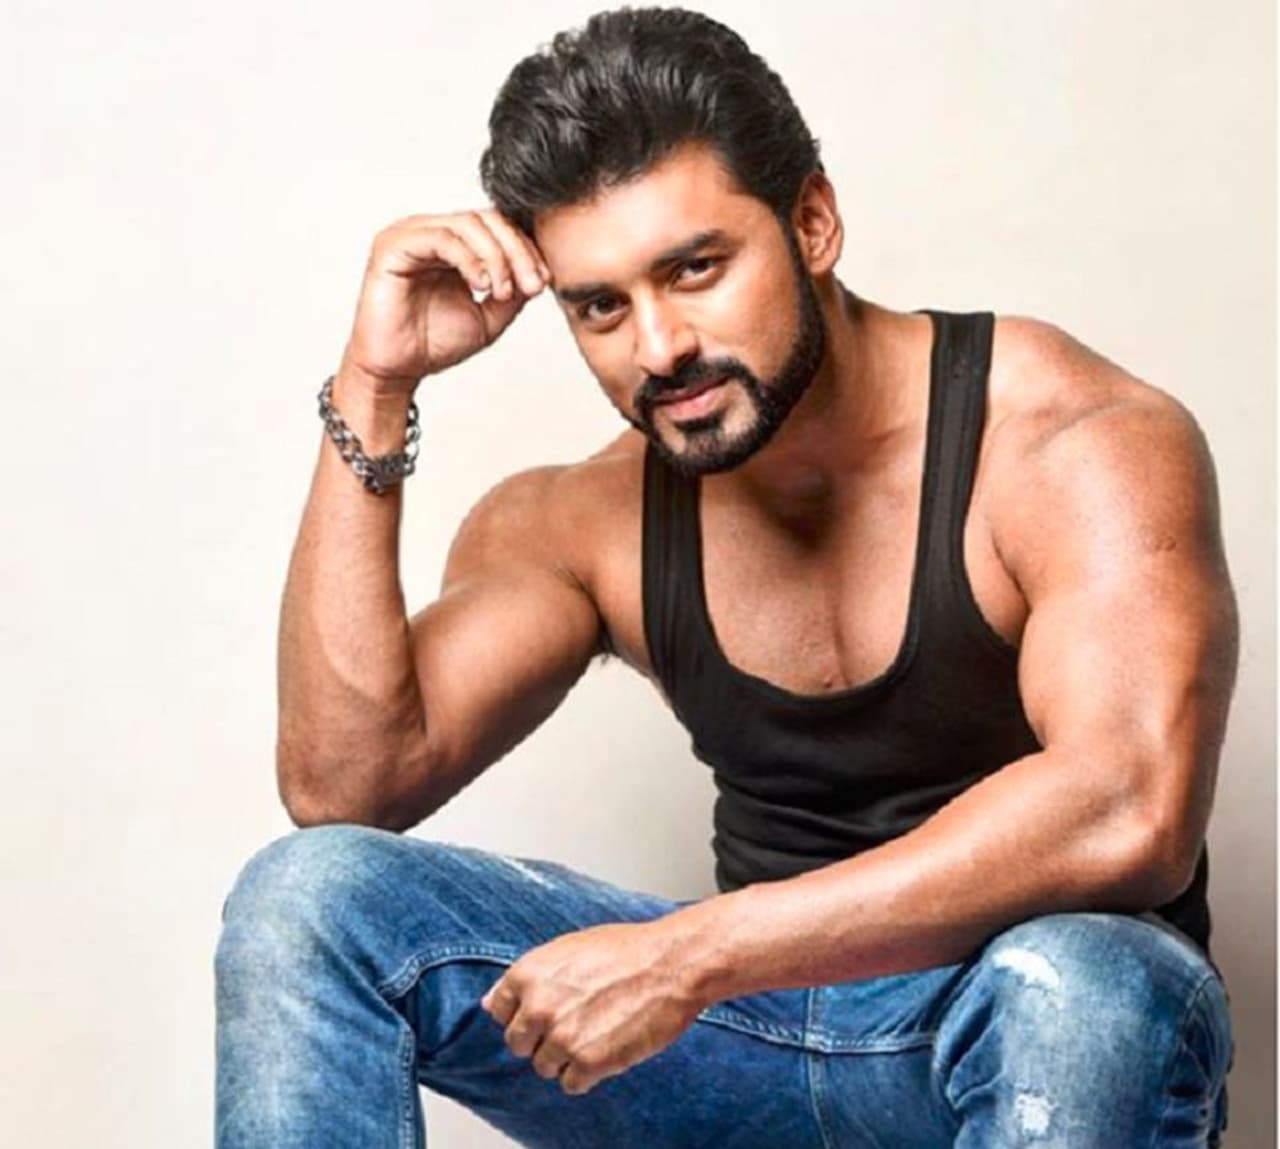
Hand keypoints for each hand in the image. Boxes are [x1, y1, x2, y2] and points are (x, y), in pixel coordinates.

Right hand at [341, 208, 552, 396]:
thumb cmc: (433, 343)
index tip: (543, 282)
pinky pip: (440, 238)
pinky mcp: (394, 246)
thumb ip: (513, 292)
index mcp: (454, 244)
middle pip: (487, 219)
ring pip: (467, 224)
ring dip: (496, 257)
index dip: (525, 249)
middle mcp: (433, 232)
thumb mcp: (489, 317)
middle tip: (532, 285)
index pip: (497, 227)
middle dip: (517, 251)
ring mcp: (411, 234)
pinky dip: (468, 259)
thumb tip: (538, 272)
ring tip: (503, 291)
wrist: (398, 370)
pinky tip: (482, 285)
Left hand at [479, 919, 705, 1095]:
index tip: (543, 1012)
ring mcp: (562, 1037)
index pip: (499, 1010)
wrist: (671, 965)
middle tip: (573, 1023)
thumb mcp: (569, 948)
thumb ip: (529, 977)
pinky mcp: (588, 1063)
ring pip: (544, 1066)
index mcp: (529, 973)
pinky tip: (606, 1048)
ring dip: (566, 1057)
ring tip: (596, 1032)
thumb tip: (491, 1002)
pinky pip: (571, 1083)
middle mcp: (539, 1006)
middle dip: (541, 1038)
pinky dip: (588, 1073)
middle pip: (518, 1043)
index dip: (523, 1012)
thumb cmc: (627, 950)